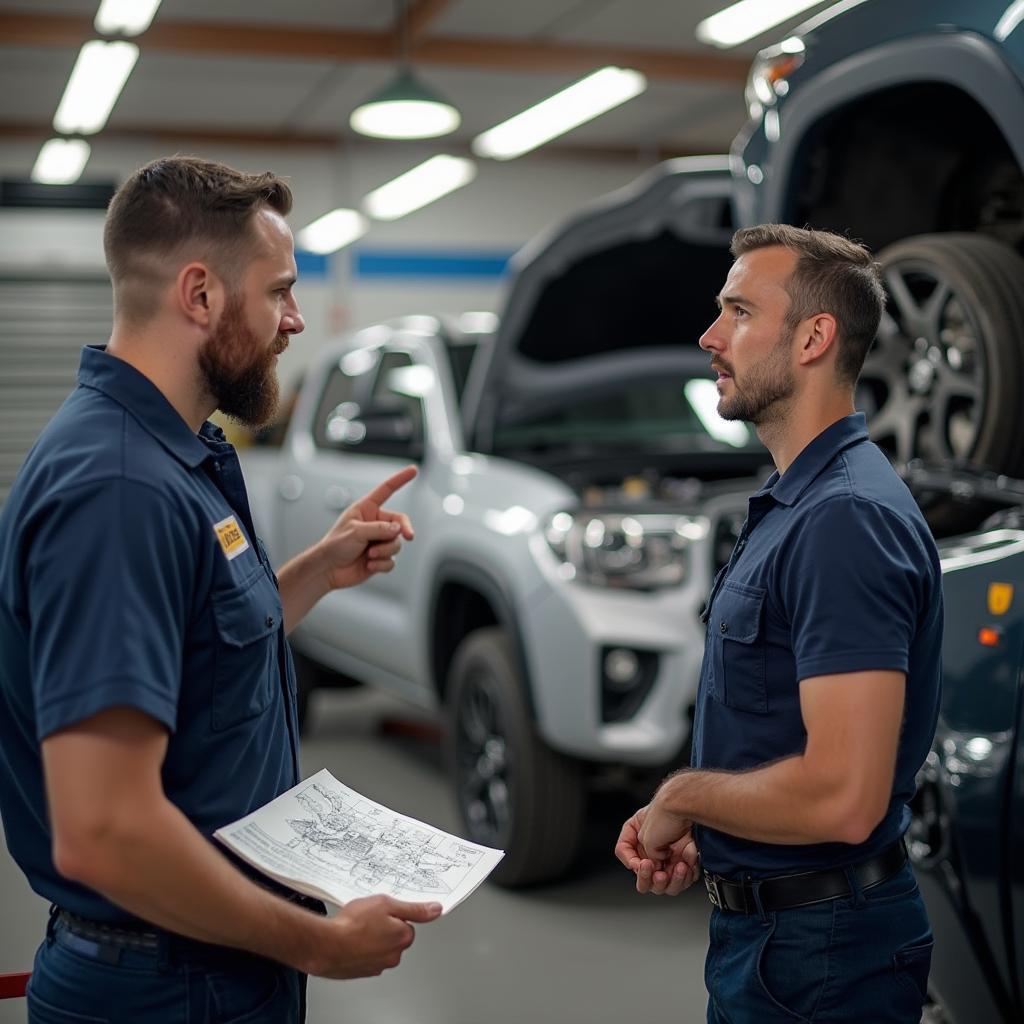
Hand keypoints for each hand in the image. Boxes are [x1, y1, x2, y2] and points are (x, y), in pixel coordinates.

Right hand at [306, 895, 441, 978]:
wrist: (326, 945)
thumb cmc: (353, 925)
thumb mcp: (386, 904)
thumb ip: (414, 908)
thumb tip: (436, 910)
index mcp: (403, 938)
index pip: (407, 923)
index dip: (394, 914)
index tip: (382, 911)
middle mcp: (393, 956)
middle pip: (394, 936)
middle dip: (383, 927)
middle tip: (367, 919)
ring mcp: (377, 966)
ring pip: (379, 947)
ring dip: (370, 938)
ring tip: (355, 929)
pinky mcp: (362, 972)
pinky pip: (365, 956)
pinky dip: (359, 949)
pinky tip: (349, 940)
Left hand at [319, 466, 416, 589]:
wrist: (327, 569)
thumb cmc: (334, 545)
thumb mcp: (355, 531)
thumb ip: (379, 528)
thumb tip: (398, 529)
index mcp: (366, 509)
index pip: (386, 490)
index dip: (400, 479)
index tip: (413, 470)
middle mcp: (375, 524)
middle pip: (400, 523)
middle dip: (404, 530)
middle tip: (409, 536)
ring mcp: (378, 541)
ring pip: (396, 544)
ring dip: (384, 551)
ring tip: (369, 554)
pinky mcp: (379, 557)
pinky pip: (391, 560)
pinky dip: (381, 564)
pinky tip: (369, 564)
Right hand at [615, 805, 699, 895]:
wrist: (687, 807)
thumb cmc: (665, 814)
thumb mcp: (644, 837)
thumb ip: (646, 857)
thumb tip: (657, 868)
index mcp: (637, 836)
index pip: (626, 855)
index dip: (633, 865)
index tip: (642, 865)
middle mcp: (653, 847)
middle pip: (649, 878)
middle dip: (655, 879)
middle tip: (660, 874)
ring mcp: (670, 855)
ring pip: (669, 884)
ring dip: (674, 878)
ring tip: (680, 867)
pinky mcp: (687, 860)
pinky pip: (686, 877)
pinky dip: (689, 871)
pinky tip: (689, 855)